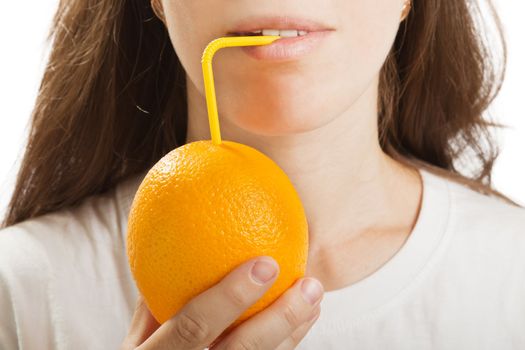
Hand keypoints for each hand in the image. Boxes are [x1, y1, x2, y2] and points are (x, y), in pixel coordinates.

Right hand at [121, 256, 323, 348]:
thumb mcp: (137, 340)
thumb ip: (158, 304)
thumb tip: (184, 253)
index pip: (194, 328)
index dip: (230, 297)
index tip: (266, 263)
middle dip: (281, 317)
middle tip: (309, 285)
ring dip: (294, 332)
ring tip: (313, 300)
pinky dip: (286, 345)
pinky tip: (302, 322)